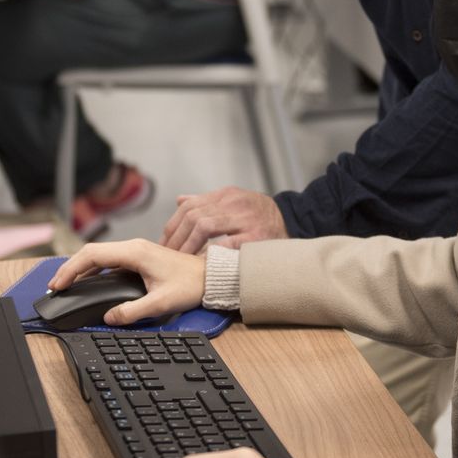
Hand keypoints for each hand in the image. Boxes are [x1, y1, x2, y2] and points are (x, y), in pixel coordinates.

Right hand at [47, 239, 205, 325]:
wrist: (210, 276)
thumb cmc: (191, 285)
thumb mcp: (161, 303)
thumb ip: (133, 311)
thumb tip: (109, 317)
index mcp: (135, 253)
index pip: (93, 255)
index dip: (71, 269)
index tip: (58, 284)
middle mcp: (133, 247)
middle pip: (91, 252)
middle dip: (70, 268)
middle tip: (55, 286)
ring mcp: (136, 250)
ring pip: (99, 255)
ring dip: (81, 267)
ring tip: (66, 284)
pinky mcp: (139, 257)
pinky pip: (109, 259)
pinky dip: (93, 269)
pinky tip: (88, 281)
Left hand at [160, 187, 286, 254]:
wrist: (293, 221)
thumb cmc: (260, 215)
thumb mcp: (234, 201)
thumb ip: (207, 202)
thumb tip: (180, 200)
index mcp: (225, 195)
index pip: (189, 206)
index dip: (173, 226)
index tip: (164, 243)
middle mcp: (233, 203)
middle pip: (193, 216)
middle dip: (177, 237)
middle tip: (168, 255)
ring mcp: (245, 218)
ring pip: (206, 225)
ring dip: (189, 245)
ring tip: (181, 260)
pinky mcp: (257, 236)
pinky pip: (228, 243)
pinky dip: (213, 253)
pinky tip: (203, 263)